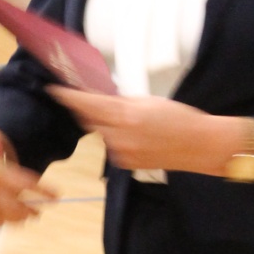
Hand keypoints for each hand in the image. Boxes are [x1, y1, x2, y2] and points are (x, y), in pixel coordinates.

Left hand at [49, 87, 223, 173]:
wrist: (198, 146)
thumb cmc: (179, 119)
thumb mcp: (149, 101)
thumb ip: (122, 101)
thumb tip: (100, 97)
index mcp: (126, 115)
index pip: (88, 104)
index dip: (69, 97)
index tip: (55, 90)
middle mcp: (120, 136)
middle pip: (91, 119)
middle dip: (91, 109)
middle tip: (100, 100)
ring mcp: (122, 152)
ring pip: (102, 133)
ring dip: (108, 124)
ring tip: (133, 121)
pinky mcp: (125, 163)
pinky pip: (112, 146)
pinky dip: (117, 138)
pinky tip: (137, 136)